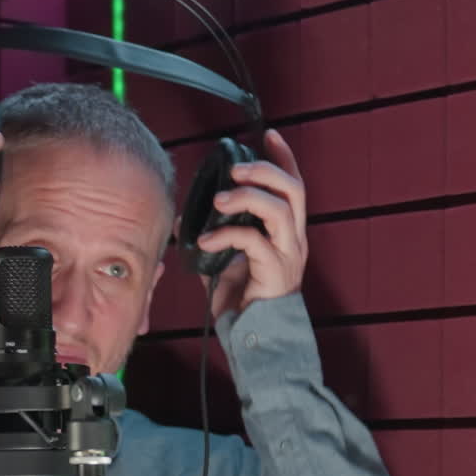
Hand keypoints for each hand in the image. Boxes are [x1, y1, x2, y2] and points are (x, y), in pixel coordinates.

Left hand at [196, 129, 307, 319]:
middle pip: (293, 189)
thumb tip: (182, 222)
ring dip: (249, 197)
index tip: (268, 136)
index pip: (292, 186)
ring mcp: (288, 256)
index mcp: (286, 233)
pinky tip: (207, 239)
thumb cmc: (243, 304)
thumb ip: (212, 239)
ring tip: (221, 200)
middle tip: (235, 169)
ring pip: (281, 209)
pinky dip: (227, 234)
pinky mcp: (275, 271)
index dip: (283, 158)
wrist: (253, 339)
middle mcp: (293, 240)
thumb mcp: (223, 264)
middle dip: (264, 171)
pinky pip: (254, 241)